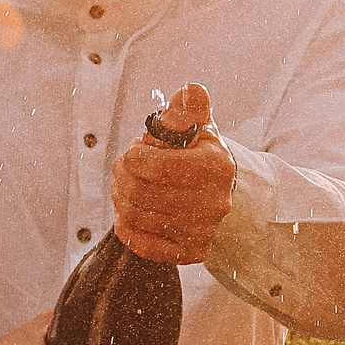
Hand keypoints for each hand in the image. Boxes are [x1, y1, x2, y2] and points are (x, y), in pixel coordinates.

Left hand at [112, 81, 233, 264]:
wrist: (223, 193)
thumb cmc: (202, 155)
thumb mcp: (199, 127)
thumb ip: (188, 109)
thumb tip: (190, 91)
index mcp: (215, 167)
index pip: (155, 166)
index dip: (133, 155)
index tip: (137, 148)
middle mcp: (213, 203)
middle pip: (140, 191)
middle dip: (123, 173)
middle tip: (127, 165)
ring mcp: (201, 231)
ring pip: (135, 215)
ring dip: (121, 196)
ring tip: (129, 184)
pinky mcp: (188, 252)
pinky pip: (139, 242)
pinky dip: (126, 224)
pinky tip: (131, 210)